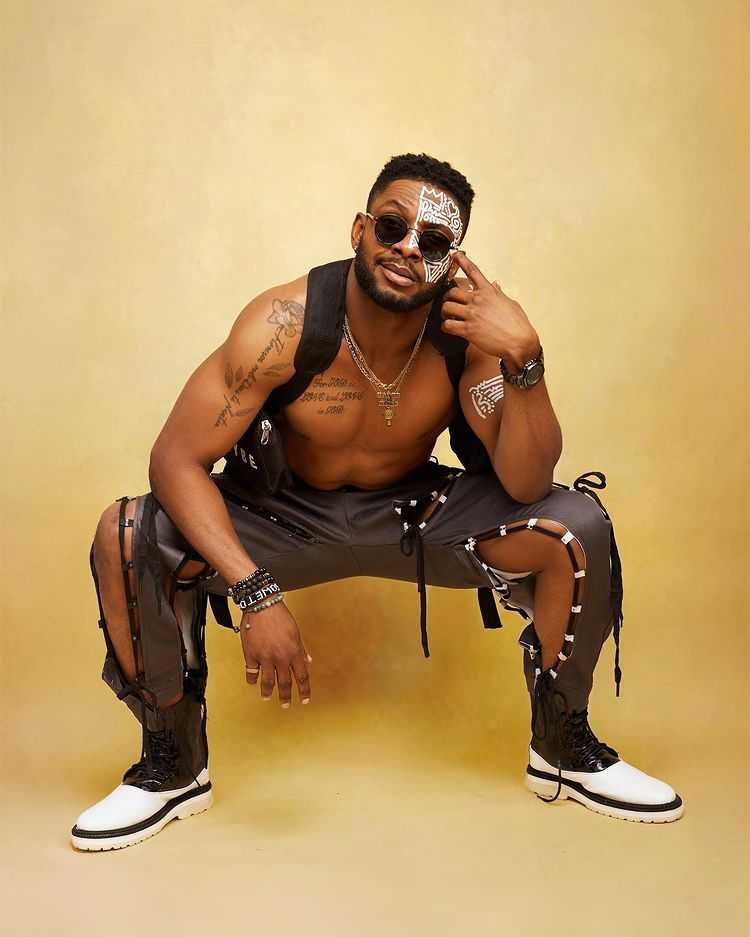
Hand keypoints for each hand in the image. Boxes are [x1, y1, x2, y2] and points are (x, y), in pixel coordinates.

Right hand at [240, 601, 311, 707]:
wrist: (262, 605)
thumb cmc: (280, 616)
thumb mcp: (296, 632)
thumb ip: (301, 649)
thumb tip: (308, 662)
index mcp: (294, 652)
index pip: (302, 676)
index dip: (304, 690)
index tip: (304, 700)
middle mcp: (280, 657)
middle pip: (285, 682)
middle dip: (286, 696)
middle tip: (285, 705)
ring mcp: (265, 657)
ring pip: (267, 681)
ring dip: (267, 691)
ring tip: (266, 698)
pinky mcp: (251, 654)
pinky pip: (251, 671)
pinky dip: (252, 678)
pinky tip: (252, 682)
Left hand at [442, 251, 539, 366]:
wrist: (519, 341)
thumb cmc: (518, 324)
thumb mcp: (510, 303)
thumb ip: (499, 293)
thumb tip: (496, 284)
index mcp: (489, 291)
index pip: (473, 271)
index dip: (462, 260)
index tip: (454, 254)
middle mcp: (478, 300)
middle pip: (452, 291)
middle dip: (447, 297)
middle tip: (449, 303)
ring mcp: (472, 314)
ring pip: (447, 307)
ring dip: (444, 312)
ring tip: (447, 316)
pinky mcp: (468, 329)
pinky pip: (448, 324)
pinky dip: (445, 326)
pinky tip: (449, 328)